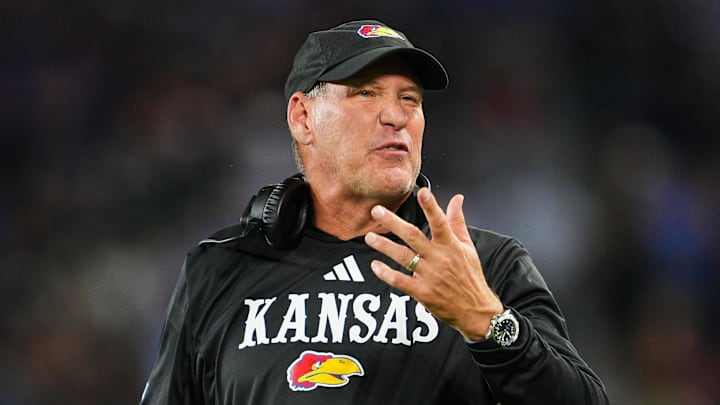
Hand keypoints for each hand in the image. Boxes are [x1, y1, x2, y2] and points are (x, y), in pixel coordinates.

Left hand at [364, 188, 503, 340]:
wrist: (475, 311)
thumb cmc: (470, 276)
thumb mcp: (467, 246)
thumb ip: (458, 221)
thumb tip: (457, 198)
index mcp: (451, 245)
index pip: (440, 222)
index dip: (431, 207)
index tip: (422, 192)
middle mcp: (440, 258)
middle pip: (413, 236)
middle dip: (393, 223)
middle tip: (376, 211)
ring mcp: (430, 276)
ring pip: (403, 257)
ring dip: (384, 246)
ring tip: (369, 237)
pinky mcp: (422, 292)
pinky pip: (400, 281)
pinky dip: (386, 273)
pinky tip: (375, 266)